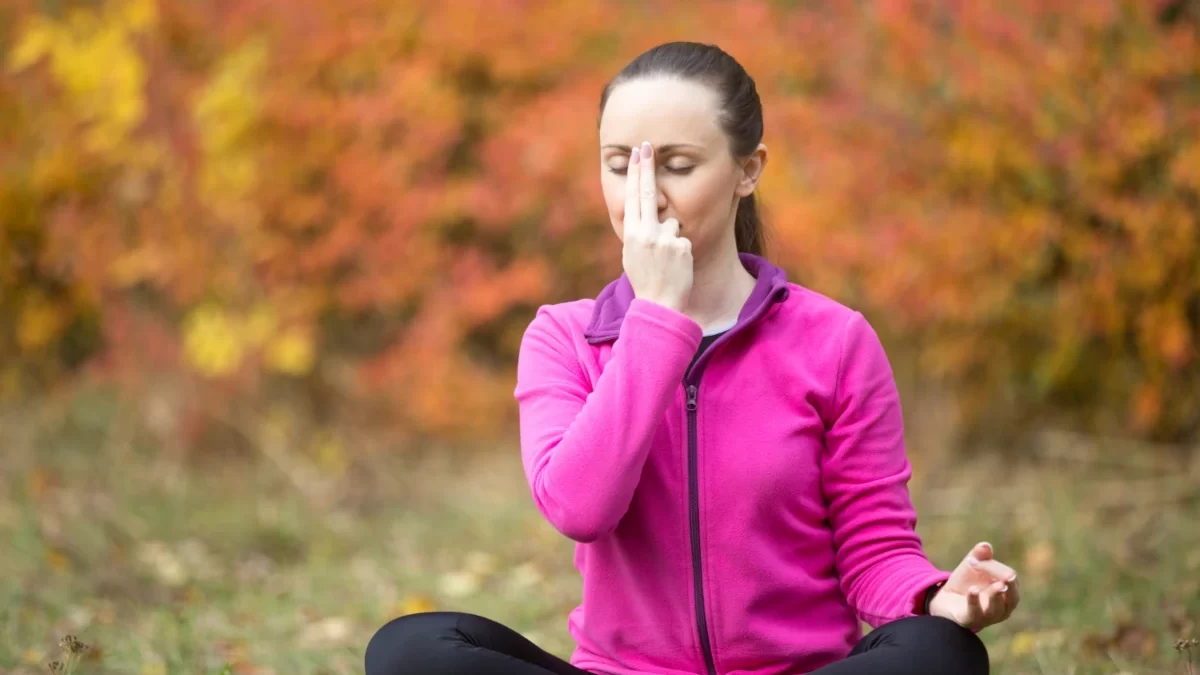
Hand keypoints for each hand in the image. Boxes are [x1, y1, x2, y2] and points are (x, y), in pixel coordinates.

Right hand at [622, 141, 692, 312]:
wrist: (659, 305)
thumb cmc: (645, 280)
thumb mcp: (632, 255)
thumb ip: (638, 232)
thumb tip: (643, 215)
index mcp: (631, 234)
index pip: (633, 197)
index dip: (635, 174)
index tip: (637, 154)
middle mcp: (646, 233)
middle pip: (649, 194)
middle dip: (647, 168)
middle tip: (647, 146)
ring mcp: (664, 239)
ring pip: (672, 223)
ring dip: (671, 239)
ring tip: (666, 261)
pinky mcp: (682, 246)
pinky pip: (684, 239)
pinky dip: (682, 251)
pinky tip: (677, 267)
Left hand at [929, 541, 1020, 630]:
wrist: (944, 601)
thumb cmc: (966, 584)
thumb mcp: (972, 567)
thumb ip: (979, 556)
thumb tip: (985, 545)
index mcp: (1007, 593)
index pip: (1009, 578)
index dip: (995, 567)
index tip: (973, 559)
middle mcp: (1002, 607)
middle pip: (1012, 598)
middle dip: (1011, 587)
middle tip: (1008, 577)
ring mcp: (987, 616)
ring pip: (997, 609)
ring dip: (996, 596)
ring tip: (998, 586)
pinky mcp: (970, 619)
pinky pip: (975, 612)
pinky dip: (974, 601)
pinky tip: (973, 590)